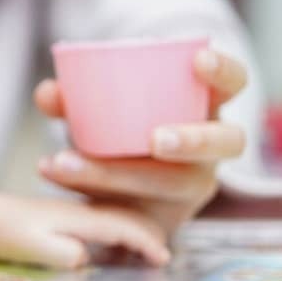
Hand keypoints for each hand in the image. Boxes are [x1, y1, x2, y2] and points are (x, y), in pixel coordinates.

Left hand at [0, 186, 170, 271]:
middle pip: (128, 216)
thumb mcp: (29, 244)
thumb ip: (60, 253)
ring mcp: (69, 215)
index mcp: (77, 217)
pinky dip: (117, 234)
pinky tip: (115, 250)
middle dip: (152, 233)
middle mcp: (78, 212)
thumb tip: (85, 258)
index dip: (148, 242)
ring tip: (150, 255)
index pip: (125, 224)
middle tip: (166, 257)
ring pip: (116, 218)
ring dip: (136, 232)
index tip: (165, 260)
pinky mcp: (59, 221)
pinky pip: (101, 224)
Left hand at [35, 48, 249, 234]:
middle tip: (155, 140)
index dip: (223, 71)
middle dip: (193, 140)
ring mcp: (193, 187)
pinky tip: (53, 178)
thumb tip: (48, 92)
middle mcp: (211, 149)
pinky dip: (89, 195)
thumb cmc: (119, 135)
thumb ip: (74, 101)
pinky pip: (138, 215)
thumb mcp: (100, 112)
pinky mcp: (165, 220)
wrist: (116, 192)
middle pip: (225, 143)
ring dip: (118, 174)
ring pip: (175, 185)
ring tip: (67, 163)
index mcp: (205, 107)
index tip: (198, 60)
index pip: (233, 83)